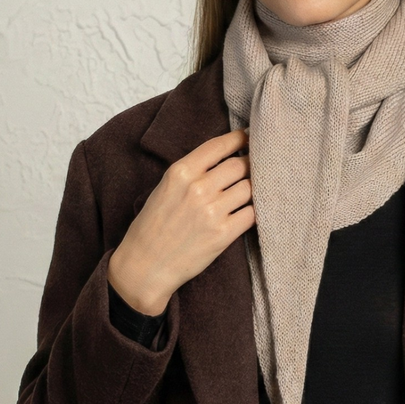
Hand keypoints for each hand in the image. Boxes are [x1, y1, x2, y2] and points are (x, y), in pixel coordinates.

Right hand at [108, 127, 254, 314]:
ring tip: (258, 189)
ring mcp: (212, 211)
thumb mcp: (165, 188)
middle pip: (240, 165)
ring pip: (250, 188)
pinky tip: (253, 209)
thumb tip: (224, 157)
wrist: (145, 266)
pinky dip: (257, 210)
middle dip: (252, 164)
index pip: (219, 146)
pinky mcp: (223, 234)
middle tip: (259, 166)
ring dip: (257, 188)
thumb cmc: (153, 226)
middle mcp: (198, 188)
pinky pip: (252, 214)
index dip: (240, 139)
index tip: (250, 137)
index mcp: (180, 172)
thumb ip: (192, 171)